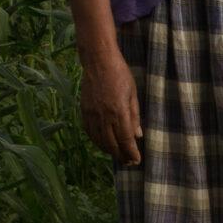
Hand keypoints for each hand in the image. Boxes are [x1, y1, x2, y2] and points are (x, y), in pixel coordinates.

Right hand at [80, 50, 142, 165]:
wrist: (98, 61)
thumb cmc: (120, 74)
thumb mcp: (133, 94)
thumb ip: (134, 116)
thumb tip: (137, 136)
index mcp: (119, 112)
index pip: (125, 139)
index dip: (131, 152)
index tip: (136, 160)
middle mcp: (104, 116)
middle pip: (112, 144)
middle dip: (121, 155)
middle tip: (128, 162)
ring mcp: (92, 114)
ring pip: (99, 141)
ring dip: (109, 151)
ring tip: (117, 155)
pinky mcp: (84, 111)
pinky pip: (90, 132)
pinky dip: (97, 141)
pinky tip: (103, 144)